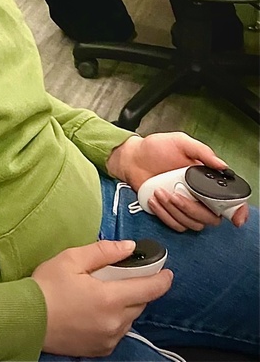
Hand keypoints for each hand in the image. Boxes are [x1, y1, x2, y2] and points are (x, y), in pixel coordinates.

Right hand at [32, 240, 172, 357]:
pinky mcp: (101, 349)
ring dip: (126, 304)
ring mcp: (109, 338)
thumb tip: (129, 247)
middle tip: (123, 274)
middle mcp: (115, 322)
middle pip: (140, 303)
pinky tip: (97, 309)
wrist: (26, 319)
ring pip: (130, 318)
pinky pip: (117, 331)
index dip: (161, 279)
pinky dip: (115, 318)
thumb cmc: (47, 286)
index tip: (167, 271)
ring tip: (105, 291)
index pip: (148, 289)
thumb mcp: (72, 258)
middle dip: (138, 287)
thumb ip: (104, 251)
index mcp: (110, 298)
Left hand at [106, 132, 248, 231]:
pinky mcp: (170, 214)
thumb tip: (222, 165)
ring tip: (161, 192)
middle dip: (192, 208)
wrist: (132, 157)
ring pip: (192, 223)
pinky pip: (176, 225)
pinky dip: (165, 214)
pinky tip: (155, 199)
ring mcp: (184, 207)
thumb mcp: (180, 142)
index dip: (236, 211)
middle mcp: (199, 196)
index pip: (228, 201)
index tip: (234, 217)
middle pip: (210, 218)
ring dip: (176, 210)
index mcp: (206, 181)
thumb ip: (202, 152)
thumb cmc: (156, 148)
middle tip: (175, 194)